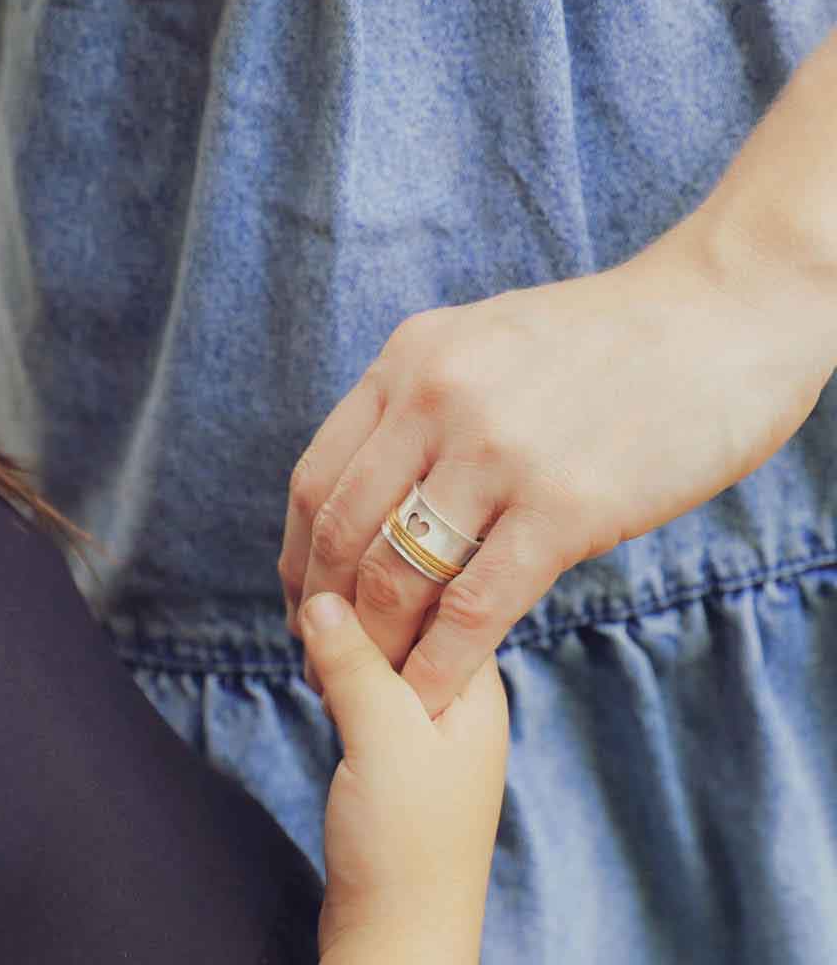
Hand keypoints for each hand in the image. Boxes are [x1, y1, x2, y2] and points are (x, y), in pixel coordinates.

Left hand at [280, 198, 835, 716]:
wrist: (717, 318)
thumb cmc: (604, 337)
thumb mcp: (483, 340)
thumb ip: (423, 400)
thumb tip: (380, 480)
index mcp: (407, 360)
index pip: (316, 478)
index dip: (298, 556)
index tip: (303, 602)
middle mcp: (434, 400)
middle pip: (342, 531)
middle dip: (325, 611)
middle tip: (326, 658)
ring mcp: (496, 452)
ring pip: (398, 575)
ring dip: (377, 646)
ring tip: (375, 687)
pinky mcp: (564, 506)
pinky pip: (476, 606)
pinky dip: (441, 664)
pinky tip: (431, 697)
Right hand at [302, 593, 507, 964]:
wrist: (397, 936)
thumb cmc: (406, 845)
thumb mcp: (382, 737)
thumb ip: (355, 662)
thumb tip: (320, 598)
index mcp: (477, 684)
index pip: (445, 594)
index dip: (393, 571)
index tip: (342, 566)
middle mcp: (459, 696)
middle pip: (410, 618)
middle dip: (361, 605)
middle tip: (315, 609)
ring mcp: (427, 723)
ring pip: (383, 650)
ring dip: (345, 640)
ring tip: (312, 645)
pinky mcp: (394, 747)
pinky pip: (367, 684)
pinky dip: (339, 672)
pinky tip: (317, 677)